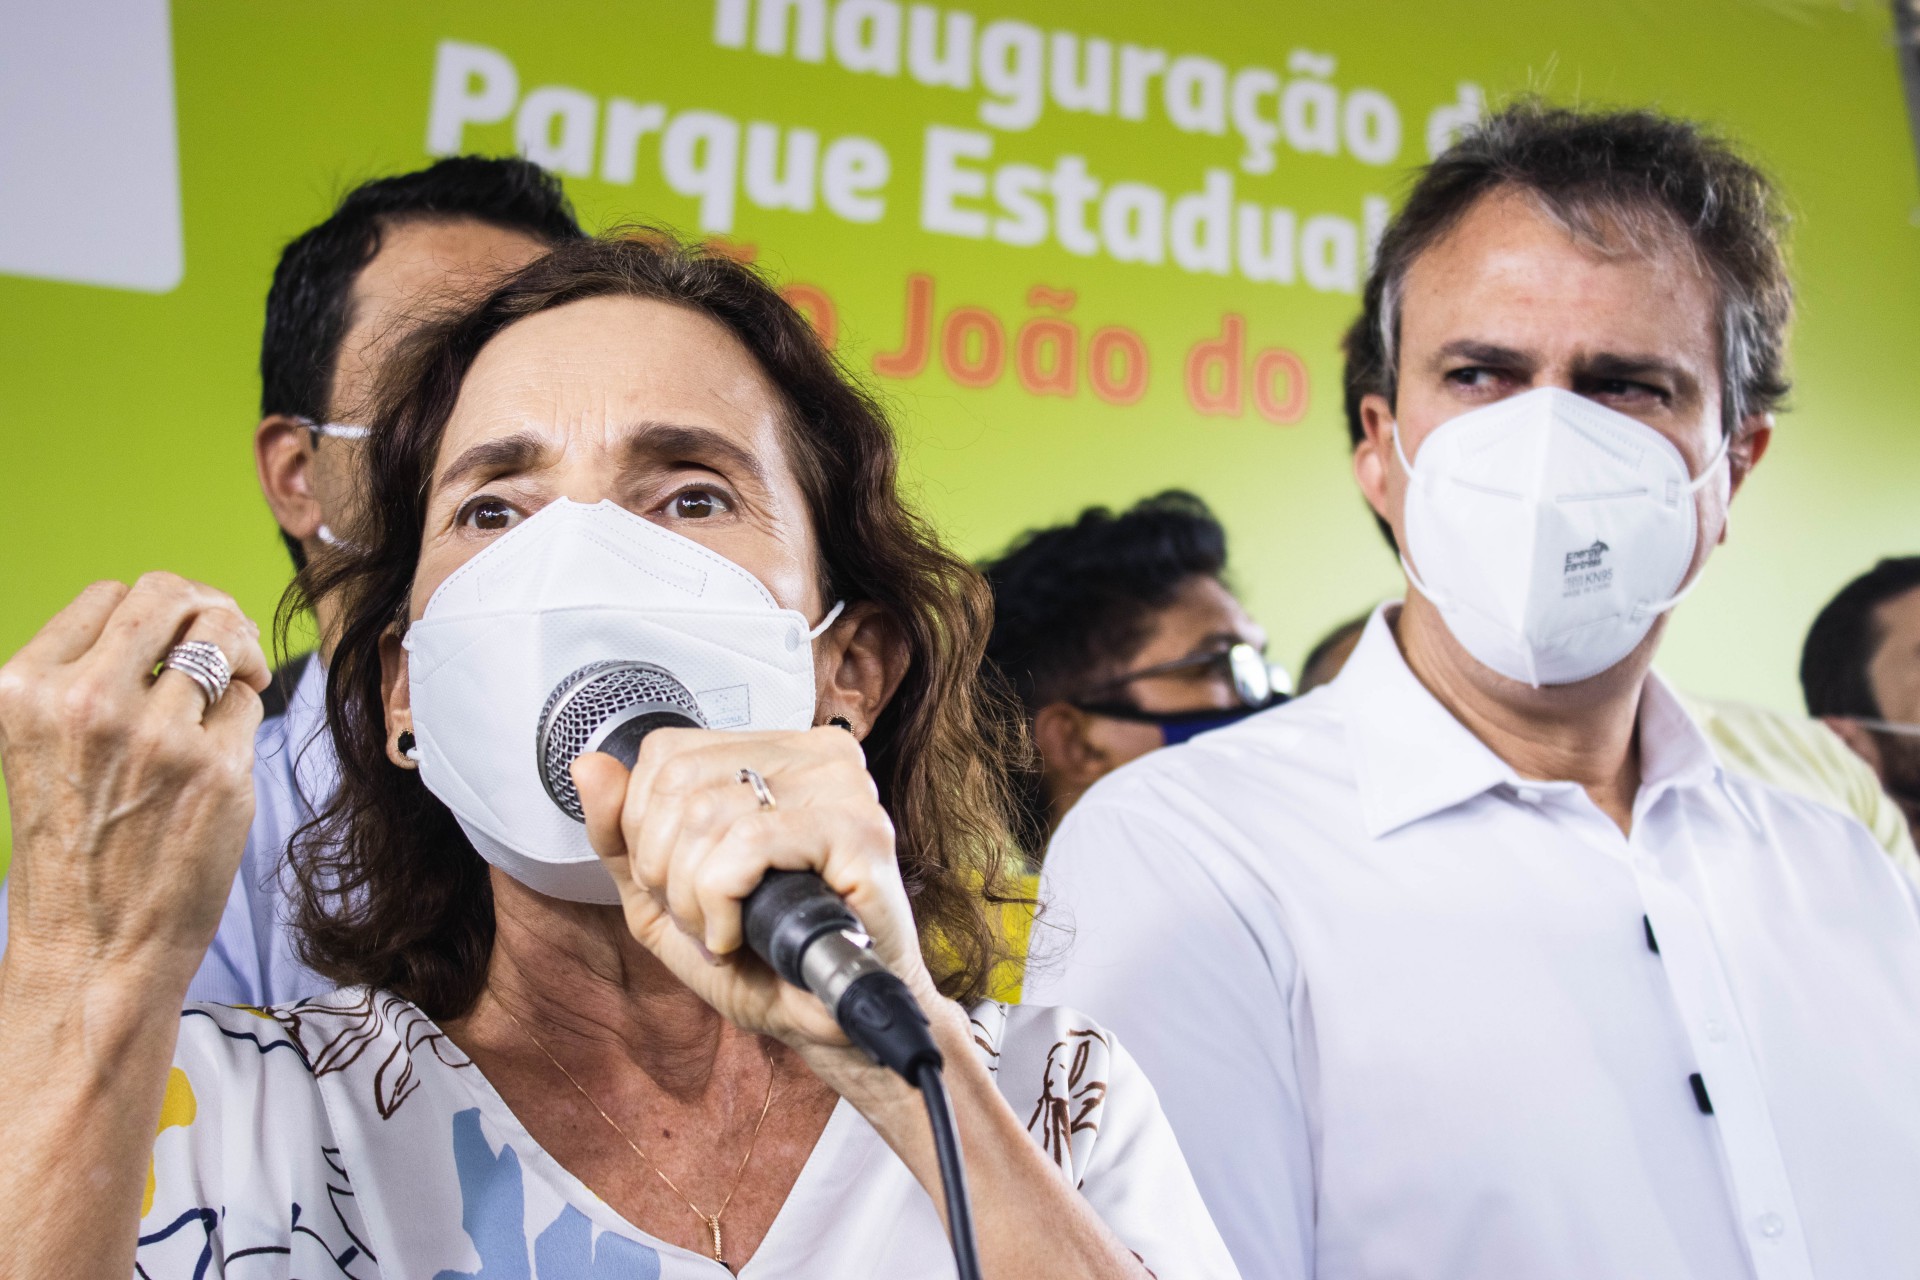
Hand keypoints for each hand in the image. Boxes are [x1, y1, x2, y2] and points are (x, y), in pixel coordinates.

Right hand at [0, 575, 269, 990]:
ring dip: (240, 657)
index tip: (173, 642)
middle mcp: (86, 701)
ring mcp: (156, 734)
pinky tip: (220, 757)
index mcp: (28, 688)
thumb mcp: (46, 746)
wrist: (92, 948)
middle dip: (210, 608)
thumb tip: (178, 621)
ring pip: (225, 638)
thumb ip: (92, 680)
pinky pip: (249, 705)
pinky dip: (243, 720)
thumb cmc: (76, 850)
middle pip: (172, 595)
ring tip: (238, 688)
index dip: (156, 613)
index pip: (112, 594)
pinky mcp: (216, 768)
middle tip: (228, 646)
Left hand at [571, 727, 951, 1076]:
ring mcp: (842, 787)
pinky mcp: (859, 830)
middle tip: (700, 917)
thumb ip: (620, 834)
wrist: (828, 1021)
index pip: (668, 752)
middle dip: (664, 868)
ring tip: (722, 931)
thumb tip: (588, 767)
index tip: (676, 884)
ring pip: (706, 813)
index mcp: (775, 753)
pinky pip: (749, 842)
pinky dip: (723, 901)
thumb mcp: (665, 896)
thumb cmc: (763, 958)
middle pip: (678, 782)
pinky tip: (738, 934)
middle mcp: (814, 755)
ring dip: (693, 895)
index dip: (643, 827)